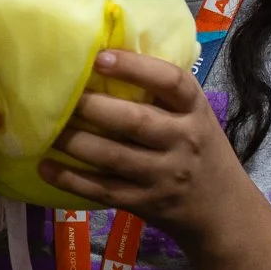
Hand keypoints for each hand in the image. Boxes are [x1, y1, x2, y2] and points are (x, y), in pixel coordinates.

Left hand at [39, 49, 257, 248]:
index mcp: (196, 111)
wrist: (224, 213)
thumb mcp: (194, 117)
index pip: (172, 83)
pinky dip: (70, 179)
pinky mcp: (145, 204)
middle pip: (135, 120)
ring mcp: (164, 176)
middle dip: (92, 107)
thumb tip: (106, 56)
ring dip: (74, 142)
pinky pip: (102, 190)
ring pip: (112, 156)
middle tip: (59, 95)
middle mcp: (183, 141)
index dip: (135, 67)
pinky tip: (46, 167)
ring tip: (46, 128)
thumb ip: (162, 93)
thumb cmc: (200, 150)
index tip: (99, 57)